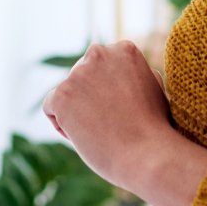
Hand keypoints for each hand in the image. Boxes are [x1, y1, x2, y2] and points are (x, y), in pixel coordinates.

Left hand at [42, 40, 175, 193]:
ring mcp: (78, 73)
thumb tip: (120, 68)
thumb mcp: (153, 89)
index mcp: (123, 50)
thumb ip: (133, 74)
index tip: (125, 111)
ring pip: (67, 95)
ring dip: (78, 113)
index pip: (100, 69)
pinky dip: (63, 126)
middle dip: (91, 100)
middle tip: (113, 123)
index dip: (110, 94)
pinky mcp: (61, 95)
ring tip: (102, 130)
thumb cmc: (155, 130)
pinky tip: (86, 135)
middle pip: (82, 78)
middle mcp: (98, 54)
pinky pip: (51, 109)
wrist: (148, 156)